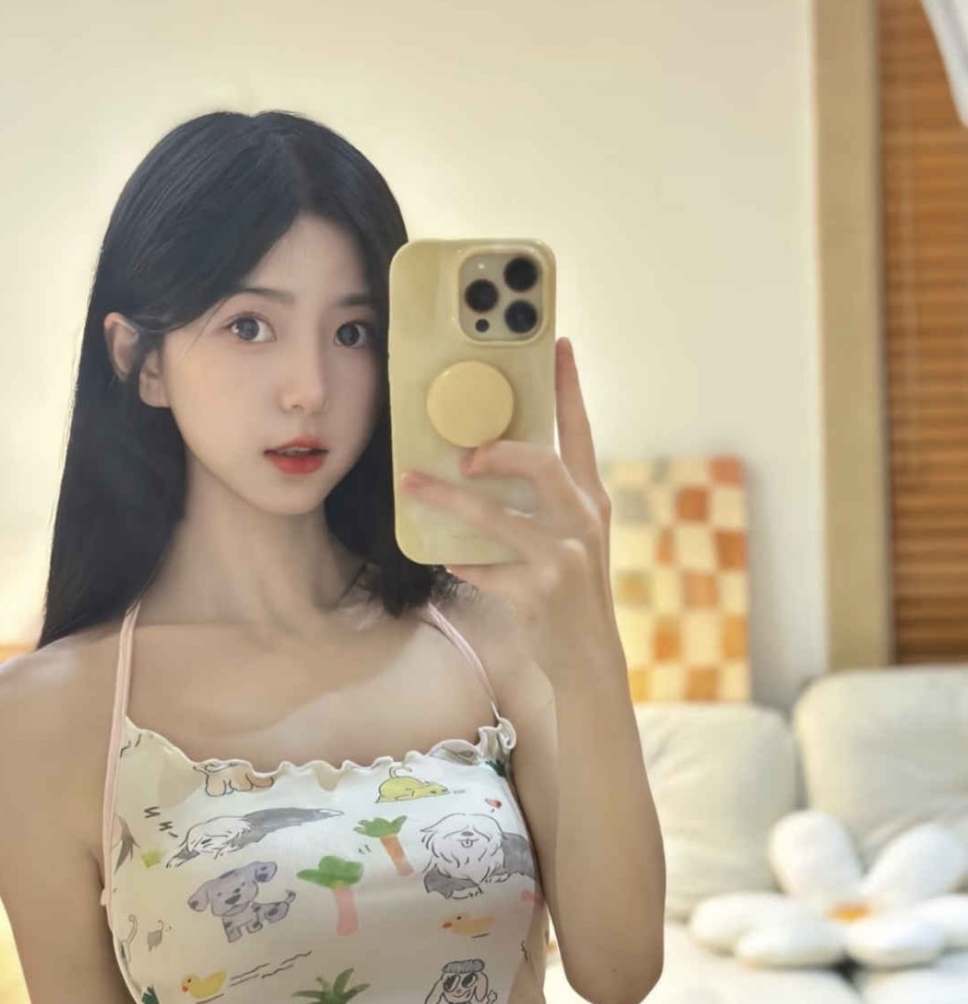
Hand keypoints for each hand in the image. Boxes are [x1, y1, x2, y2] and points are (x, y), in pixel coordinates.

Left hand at [400, 336, 619, 684]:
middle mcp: (583, 521)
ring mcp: (563, 558)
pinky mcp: (538, 592)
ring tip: (412, 484)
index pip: (580, 431)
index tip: (560, 345)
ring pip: (496, 516)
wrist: (589, 658)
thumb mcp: (572, 538)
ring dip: (447, 498)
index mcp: (591, 499)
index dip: (569, 388)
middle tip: (464, 455)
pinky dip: (462, 560)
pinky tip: (446, 556)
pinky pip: (485, 567)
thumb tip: (490, 462)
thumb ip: (545, 502)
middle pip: (540, 463)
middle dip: (497, 451)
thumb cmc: (572, 591)